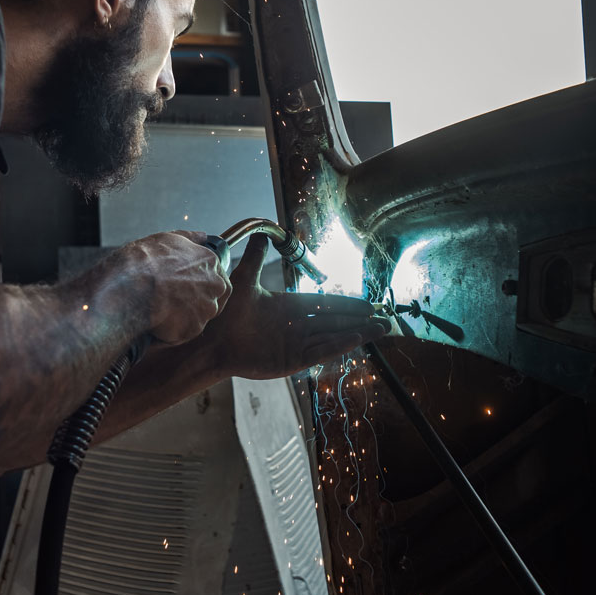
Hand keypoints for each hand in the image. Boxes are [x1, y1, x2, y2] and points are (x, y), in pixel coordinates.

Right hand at [113, 230, 231, 344]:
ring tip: (160, 310)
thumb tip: (202, 237)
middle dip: (196, 301)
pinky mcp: (192, 329)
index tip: (185, 285)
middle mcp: (214, 285)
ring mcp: (205, 309)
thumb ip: (189, 239)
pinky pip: (183, 332)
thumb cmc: (144, 262)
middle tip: (173, 300)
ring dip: (183, 316)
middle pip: (213, 298)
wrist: (130, 288)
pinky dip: (171, 330)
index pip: (217, 275)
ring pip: (199, 316)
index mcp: (210, 262)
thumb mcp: (167, 239)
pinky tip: (155, 322)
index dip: (200, 282)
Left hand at [200, 235, 389, 378]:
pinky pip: (318, 352)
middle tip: (384, 319)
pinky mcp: (289, 361)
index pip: (324, 305)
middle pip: (335, 322)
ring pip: (332, 337)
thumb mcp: (244, 278)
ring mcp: (294, 345)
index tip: (367, 303)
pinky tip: (354, 339)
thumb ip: (256, 257)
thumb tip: (261, 234)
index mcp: (288, 307)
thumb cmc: (225, 312)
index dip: (346, 304)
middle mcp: (295, 326)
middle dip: (359, 320)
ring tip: (380, 330)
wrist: (210, 339)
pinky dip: (337, 346)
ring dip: (357, 333)